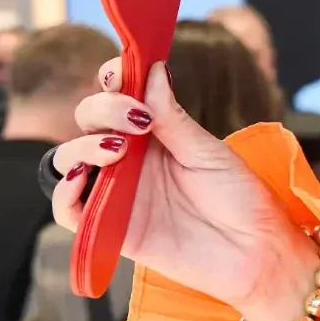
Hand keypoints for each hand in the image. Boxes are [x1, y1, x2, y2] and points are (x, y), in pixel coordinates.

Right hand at [50, 60, 317, 320]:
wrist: (254, 252)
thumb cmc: (240, 199)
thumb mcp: (208, 152)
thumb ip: (172, 116)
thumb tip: (153, 68)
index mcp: (156, 131)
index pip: (118, 95)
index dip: (114, 79)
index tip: (123, 74)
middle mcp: (131, 157)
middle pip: (89, 121)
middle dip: (103, 110)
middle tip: (136, 119)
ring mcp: (118, 191)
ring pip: (70, 160)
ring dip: (82, 147)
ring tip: (115, 149)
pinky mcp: (111, 228)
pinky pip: (69, 210)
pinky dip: (64, 192)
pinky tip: (82, 179)